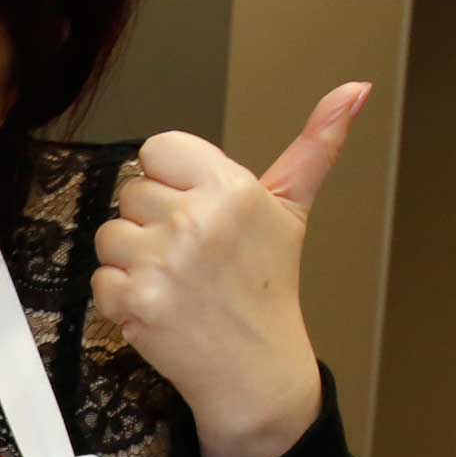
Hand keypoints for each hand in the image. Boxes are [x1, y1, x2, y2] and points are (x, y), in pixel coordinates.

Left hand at [90, 82, 368, 456]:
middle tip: (190, 255)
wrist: (256, 368)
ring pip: (110, 235)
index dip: (168, 179)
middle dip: (152, 223)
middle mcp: (198, 220)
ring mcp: (164, 262)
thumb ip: (317, 144)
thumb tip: (355, 89)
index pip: (157, 149)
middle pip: (131, 193)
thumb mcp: (291, 209)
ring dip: (132, 261)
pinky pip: (100, 278)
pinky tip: (159, 307)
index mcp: (231, 188)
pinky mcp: (136, 300)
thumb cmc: (267, 286)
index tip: (191, 208)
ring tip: (174, 281)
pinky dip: (121, 298)